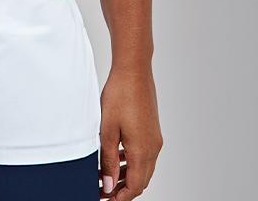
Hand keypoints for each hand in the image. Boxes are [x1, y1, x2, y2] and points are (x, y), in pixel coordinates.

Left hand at [97, 68, 161, 199]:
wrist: (133, 70)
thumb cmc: (119, 95)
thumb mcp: (107, 130)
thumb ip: (109, 160)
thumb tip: (108, 185)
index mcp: (142, 151)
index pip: (134, 187)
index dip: (119, 198)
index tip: (105, 200)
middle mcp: (153, 148)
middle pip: (140, 181)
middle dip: (122, 189)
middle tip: (102, 191)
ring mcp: (154, 139)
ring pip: (143, 168)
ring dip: (126, 176)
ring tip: (105, 176)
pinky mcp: (152, 130)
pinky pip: (144, 155)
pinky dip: (131, 162)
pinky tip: (117, 158)